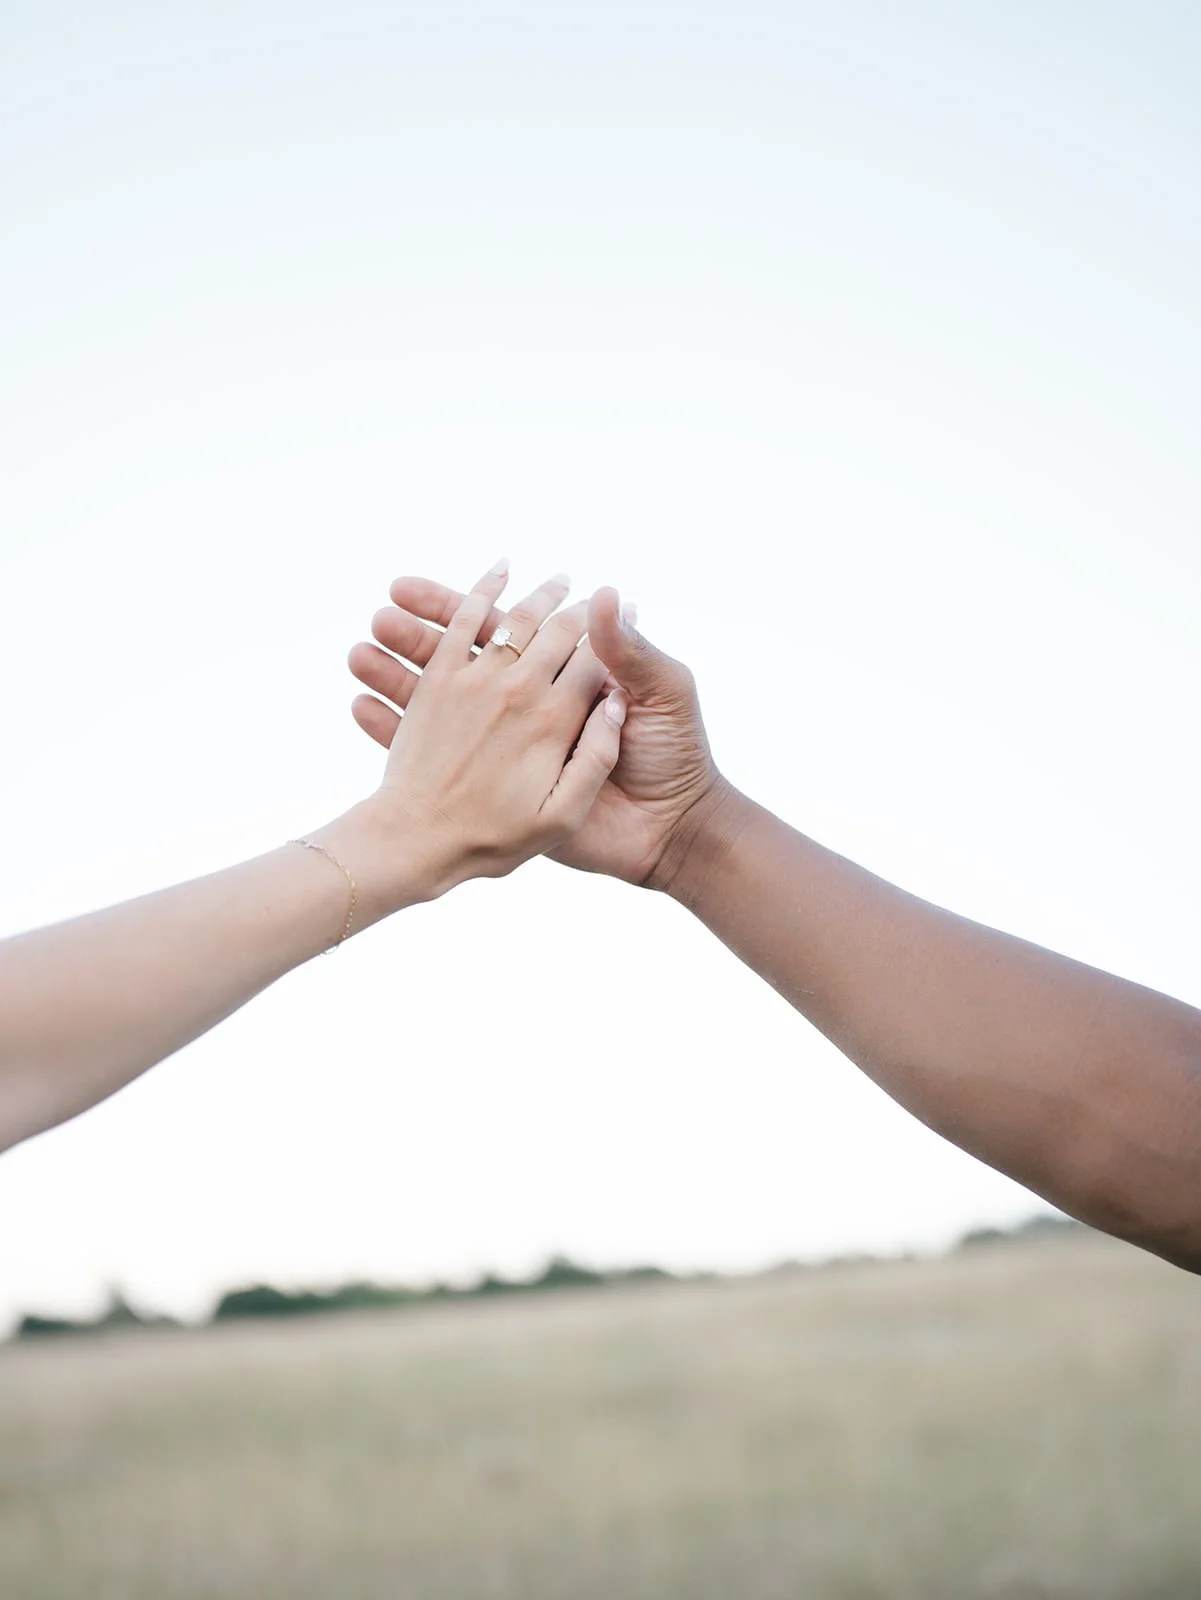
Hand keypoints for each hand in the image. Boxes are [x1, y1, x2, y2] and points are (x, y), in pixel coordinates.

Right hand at [350, 575, 726, 888]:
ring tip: (360, 654)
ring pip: (440, 698)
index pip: (504, 624)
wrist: (666, 828)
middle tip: (381, 613)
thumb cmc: (672, 756)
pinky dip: (397, 730)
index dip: (459, 605)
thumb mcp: (662, 693)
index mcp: (563, 667)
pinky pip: (440, 752)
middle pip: (461, 654)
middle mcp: (527, 697)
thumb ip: (632, 648)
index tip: (408, 586)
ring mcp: (506, 739)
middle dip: (417, 631)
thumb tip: (604, 593)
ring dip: (396, 675)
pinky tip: (361, 704)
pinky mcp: (493, 781)